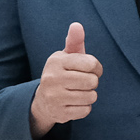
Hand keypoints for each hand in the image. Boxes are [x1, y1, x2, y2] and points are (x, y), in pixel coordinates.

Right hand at [30, 22, 101, 139]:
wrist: (43, 100)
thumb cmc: (62, 73)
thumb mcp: (67, 56)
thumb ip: (74, 41)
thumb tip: (77, 25)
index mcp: (56, 61)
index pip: (91, 63)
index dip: (96, 68)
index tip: (91, 70)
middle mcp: (52, 78)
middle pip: (92, 81)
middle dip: (93, 82)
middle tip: (83, 82)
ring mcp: (54, 97)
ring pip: (91, 97)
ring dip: (89, 95)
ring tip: (78, 92)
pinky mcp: (59, 113)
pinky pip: (86, 110)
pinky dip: (84, 107)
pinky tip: (74, 103)